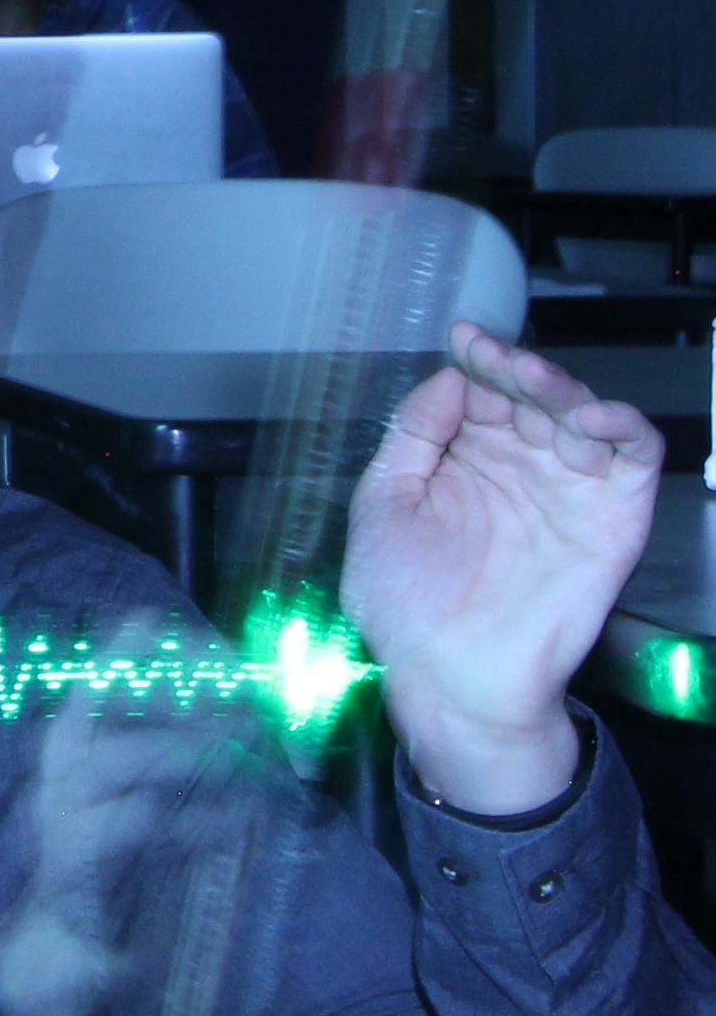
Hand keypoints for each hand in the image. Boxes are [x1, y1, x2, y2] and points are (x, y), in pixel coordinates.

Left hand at [341, 323, 661, 812]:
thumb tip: (447, 378)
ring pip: (581, 413)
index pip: (481, 392)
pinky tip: (587, 416)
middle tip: (498, 358)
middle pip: (531, 395)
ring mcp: (568, 488)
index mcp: (464, 461)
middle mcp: (519, 467)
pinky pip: (633, 455)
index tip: (463, 339)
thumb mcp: (382, 507)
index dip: (476, 362)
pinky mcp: (612, 515)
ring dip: (561, 388)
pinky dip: (619, 425)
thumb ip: (411, 438)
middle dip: (515, 368)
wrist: (450, 676)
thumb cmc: (408, 605)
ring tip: (532, 380)